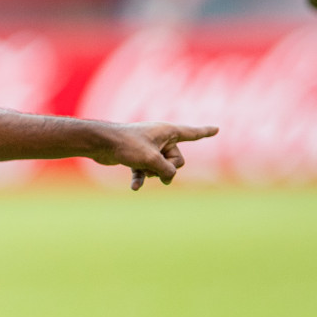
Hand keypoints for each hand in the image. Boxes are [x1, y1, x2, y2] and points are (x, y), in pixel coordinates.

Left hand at [95, 123, 218, 190]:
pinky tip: (135, 187)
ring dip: (152, 172)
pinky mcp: (136, 156)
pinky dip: (141, 177)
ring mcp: (148, 147)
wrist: (100, 143)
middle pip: (176, 159)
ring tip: (141, 170)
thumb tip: (167, 180)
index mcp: (168, 131)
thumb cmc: (126, 145)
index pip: (192, 133)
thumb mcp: (152, 160)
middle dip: (167, 167)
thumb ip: (166, 171)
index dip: (205, 132)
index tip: (217, 129)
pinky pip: (145, 170)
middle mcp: (160, 137)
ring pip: (161, 167)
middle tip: (153, 165)